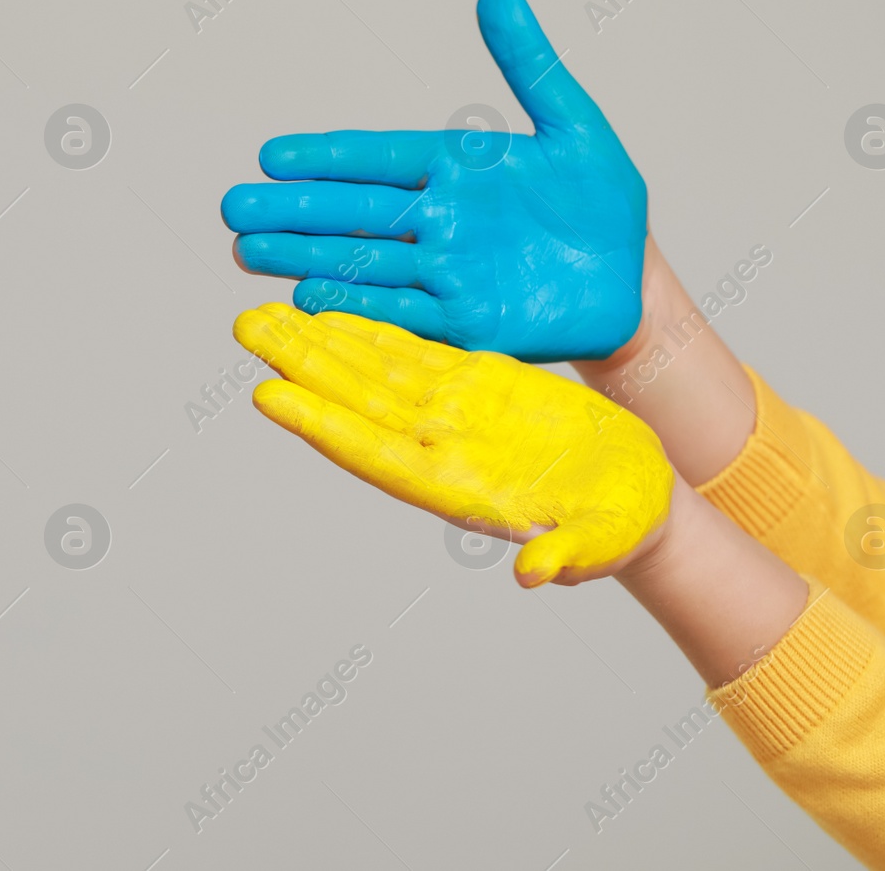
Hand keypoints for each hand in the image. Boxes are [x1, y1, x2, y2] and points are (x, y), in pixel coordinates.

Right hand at [222, 0, 647, 362]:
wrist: (631, 282)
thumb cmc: (602, 201)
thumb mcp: (574, 126)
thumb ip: (530, 64)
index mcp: (456, 168)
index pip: (376, 158)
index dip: (325, 158)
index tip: (270, 156)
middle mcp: (439, 220)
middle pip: (353, 213)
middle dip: (292, 212)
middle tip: (232, 209)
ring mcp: (447, 273)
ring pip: (364, 262)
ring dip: (304, 258)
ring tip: (247, 253)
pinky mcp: (466, 322)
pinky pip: (403, 313)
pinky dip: (358, 306)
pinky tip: (308, 297)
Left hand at [233, 303, 673, 586]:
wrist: (638, 494)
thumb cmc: (624, 525)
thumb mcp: (605, 543)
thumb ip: (567, 555)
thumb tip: (535, 574)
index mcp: (459, 488)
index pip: (374, 455)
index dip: (321, 426)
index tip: (268, 396)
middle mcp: (441, 449)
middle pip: (355, 403)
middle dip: (301, 364)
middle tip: (246, 326)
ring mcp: (453, 415)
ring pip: (373, 372)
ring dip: (321, 341)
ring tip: (270, 311)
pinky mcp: (476, 384)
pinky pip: (412, 352)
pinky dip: (372, 330)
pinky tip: (334, 310)